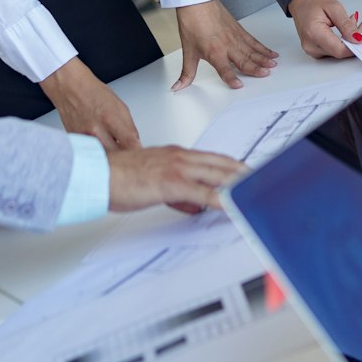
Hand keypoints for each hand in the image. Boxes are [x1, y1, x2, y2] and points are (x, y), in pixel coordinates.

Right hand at [40, 58, 140, 151]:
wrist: (69, 88)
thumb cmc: (93, 93)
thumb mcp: (119, 105)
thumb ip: (129, 126)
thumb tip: (136, 142)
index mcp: (109, 119)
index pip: (129, 143)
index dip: (137, 151)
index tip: (141, 155)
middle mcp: (95, 131)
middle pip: (116, 155)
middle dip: (124, 156)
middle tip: (128, 153)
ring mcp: (84, 138)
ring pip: (103, 157)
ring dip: (111, 156)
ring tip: (113, 148)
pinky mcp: (76, 142)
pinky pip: (90, 153)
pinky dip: (98, 153)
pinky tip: (100, 146)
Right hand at [106, 146, 248, 212]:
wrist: (98, 174)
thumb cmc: (117, 178)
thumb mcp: (154, 184)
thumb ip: (176, 193)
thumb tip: (194, 204)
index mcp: (176, 155)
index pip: (214, 159)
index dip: (234, 166)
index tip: (248, 174)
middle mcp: (181, 157)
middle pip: (223, 164)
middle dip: (244, 174)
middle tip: (263, 182)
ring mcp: (178, 168)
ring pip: (219, 175)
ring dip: (240, 184)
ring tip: (257, 193)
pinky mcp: (173, 183)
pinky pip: (205, 193)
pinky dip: (223, 199)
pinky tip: (234, 206)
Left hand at [173, 0, 278, 90]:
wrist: (196, 3)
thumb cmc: (192, 23)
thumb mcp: (188, 51)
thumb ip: (187, 72)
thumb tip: (179, 85)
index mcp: (214, 52)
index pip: (224, 70)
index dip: (231, 79)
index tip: (239, 86)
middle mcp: (227, 46)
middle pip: (244, 60)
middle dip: (256, 69)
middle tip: (266, 74)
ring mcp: (235, 37)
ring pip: (252, 51)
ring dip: (263, 59)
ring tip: (272, 66)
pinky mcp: (239, 30)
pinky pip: (254, 41)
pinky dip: (262, 47)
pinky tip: (270, 52)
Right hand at [288, 0, 361, 59]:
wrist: (300, 1)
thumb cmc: (312, 1)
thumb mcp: (334, 8)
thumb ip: (347, 25)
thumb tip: (358, 39)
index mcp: (314, 34)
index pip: (339, 50)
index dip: (355, 46)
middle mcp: (311, 46)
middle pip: (340, 51)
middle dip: (356, 40)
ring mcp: (312, 50)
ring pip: (339, 51)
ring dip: (351, 39)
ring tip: (357, 23)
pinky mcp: (316, 50)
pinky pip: (334, 49)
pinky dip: (345, 40)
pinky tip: (349, 30)